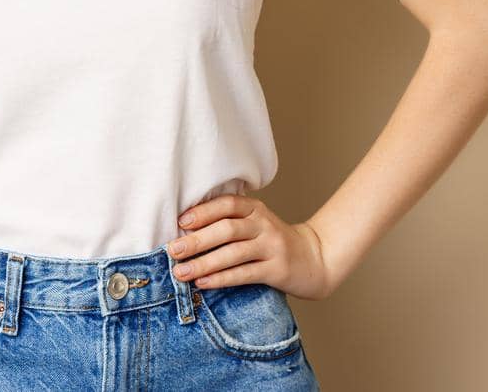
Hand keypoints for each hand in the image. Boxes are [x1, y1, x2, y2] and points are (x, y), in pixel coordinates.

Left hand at [165, 195, 339, 300]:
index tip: (180, 223)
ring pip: (234, 253)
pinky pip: (245, 274)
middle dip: (197, 240)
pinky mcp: (277, 270)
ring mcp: (272, 247)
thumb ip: (229, 222)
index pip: (227, 204)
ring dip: (204, 263)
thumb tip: (184, 231)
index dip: (203, 212)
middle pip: (227, 229)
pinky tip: (204, 283)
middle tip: (173, 250)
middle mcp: (264, 224)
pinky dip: (222, 278)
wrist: (314, 259)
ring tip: (181, 272)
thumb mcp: (255, 223)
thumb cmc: (273, 241)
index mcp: (255, 209)